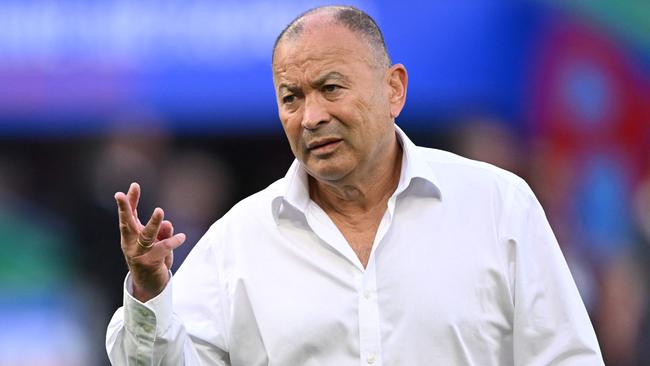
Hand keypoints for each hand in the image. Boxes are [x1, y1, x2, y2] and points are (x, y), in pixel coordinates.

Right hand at [115, 182, 185, 301]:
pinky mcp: (149, 262)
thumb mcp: (157, 242)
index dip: (130, 201)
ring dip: (153, 223)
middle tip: (121, 194)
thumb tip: (168, 223)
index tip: (133, 186)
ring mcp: (138, 253)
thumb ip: (162, 231)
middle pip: (126, 223)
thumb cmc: (152, 259)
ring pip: (146, 236)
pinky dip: (173, 241)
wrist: (149, 285)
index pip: (128, 215)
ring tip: (160, 211)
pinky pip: (163, 248)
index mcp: (130, 235)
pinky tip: (182, 237)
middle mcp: (130, 243)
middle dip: (124, 208)